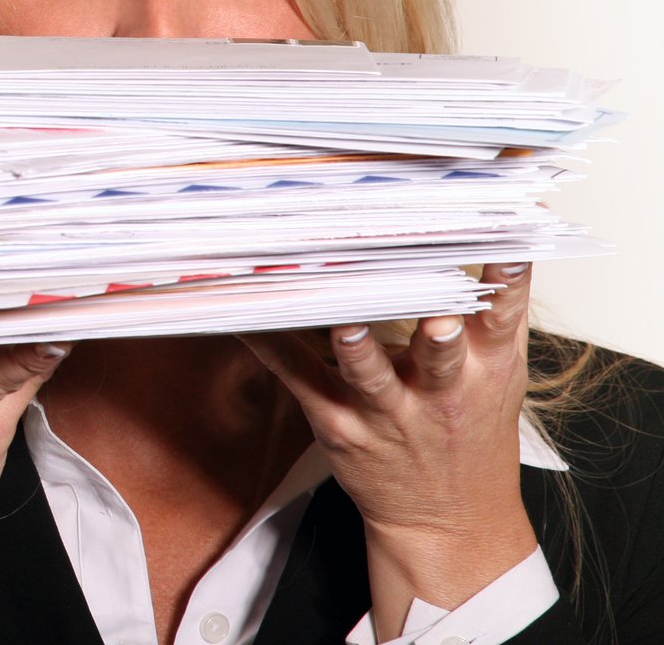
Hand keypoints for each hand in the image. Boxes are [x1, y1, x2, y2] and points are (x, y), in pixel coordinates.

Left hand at [238, 264, 538, 639]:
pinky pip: (299, 378)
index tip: (506, 248)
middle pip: (440, 354)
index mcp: (484, 367)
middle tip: (438, 316)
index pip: (501, 319)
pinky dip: (270, 347)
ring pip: (369, 376)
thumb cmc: (469, 430)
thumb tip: (501, 230)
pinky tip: (244, 318)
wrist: (448, 521)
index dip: (505, 284)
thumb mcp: (498, 373)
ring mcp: (386, 410)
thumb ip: (496, 310)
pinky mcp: (338, 423)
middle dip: (440, 335)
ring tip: (347, 324)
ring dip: (357, 350)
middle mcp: (438, 389)